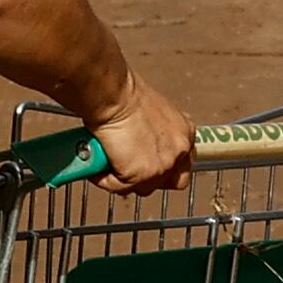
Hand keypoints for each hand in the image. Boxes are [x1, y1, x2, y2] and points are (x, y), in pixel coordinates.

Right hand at [86, 76, 197, 194]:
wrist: (113, 95)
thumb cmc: (124, 94)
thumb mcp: (152, 112)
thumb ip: (154, 132)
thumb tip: (141, 144)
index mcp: (185, 132)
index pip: (182, 162)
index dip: (164, 166)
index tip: (148, 165)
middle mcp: (180, 151)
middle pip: (169, 181)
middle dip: (149, 179)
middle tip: (128, 169)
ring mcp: (163, 166)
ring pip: (143, 187)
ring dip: (125, 179)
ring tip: (109, 164)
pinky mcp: (142, 176)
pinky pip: (120, 188)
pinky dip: (105, 179)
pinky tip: (97, 164)